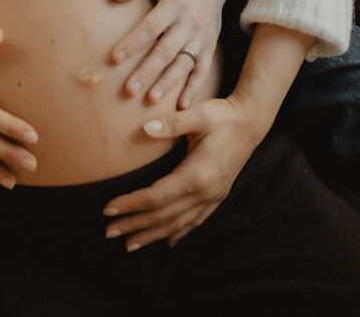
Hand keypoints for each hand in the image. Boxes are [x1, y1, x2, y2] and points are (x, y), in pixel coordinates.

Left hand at [103, 96, 264, 249]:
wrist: (251, 123)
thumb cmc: (223, 116)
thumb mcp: (199, 115)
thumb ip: (172, 123)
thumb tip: (145, 128)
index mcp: (196, 175)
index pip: (155, 197)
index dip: (130, 204)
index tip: (108, 208)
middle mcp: (204, 192)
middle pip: (163, 216)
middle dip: (134, 225)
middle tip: (109, 231)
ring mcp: (212, 197)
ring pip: (178, 224)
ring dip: (152, 235)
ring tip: (130, 244)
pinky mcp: (217, 196)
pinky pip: (195, 221)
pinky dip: (179, 232)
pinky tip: (167, 241)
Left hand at [110, 0, 222, 107]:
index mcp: (174, 4)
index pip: (151, 27)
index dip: (133, 43)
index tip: (114, 58)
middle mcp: (189, 22)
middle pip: (166, 51)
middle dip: (147, 71)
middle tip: (129, 90)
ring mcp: (201, 36)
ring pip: (183, 64)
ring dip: (168, 83)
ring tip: (151, 100)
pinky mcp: (210, 45)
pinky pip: (203, 69)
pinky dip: (195, 88)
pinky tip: (182, 106)